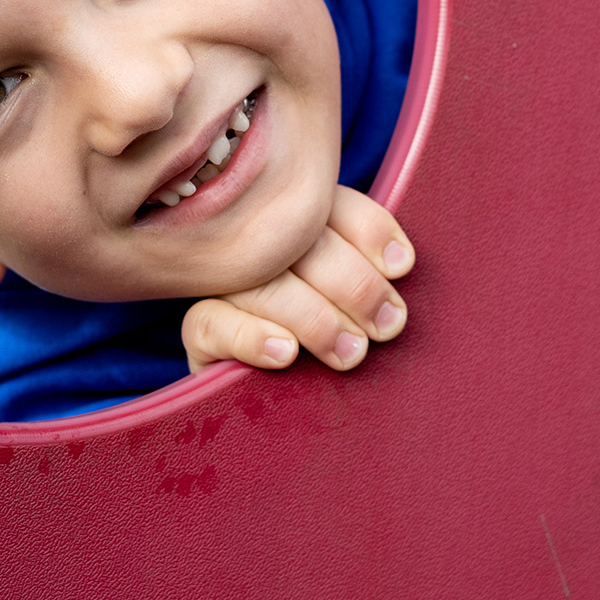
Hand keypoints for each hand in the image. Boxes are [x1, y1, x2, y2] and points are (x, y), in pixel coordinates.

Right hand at [180, 186, 414, 373]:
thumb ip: (368, 274)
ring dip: (314, 317)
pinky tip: (286, 353)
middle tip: (386, 325)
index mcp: (298, 223)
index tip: (400, 267)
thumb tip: (400, 263)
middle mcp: (256, 243)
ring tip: (350, 351)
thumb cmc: (330, 340)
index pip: (332, 205)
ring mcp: (223, 284)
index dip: (369, 230)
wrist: (269, 394)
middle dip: (354, 284)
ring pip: (261, 281)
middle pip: (300, 242)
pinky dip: (252, 336)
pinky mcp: (199, 331)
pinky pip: (210, 323)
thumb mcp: (355, 304)